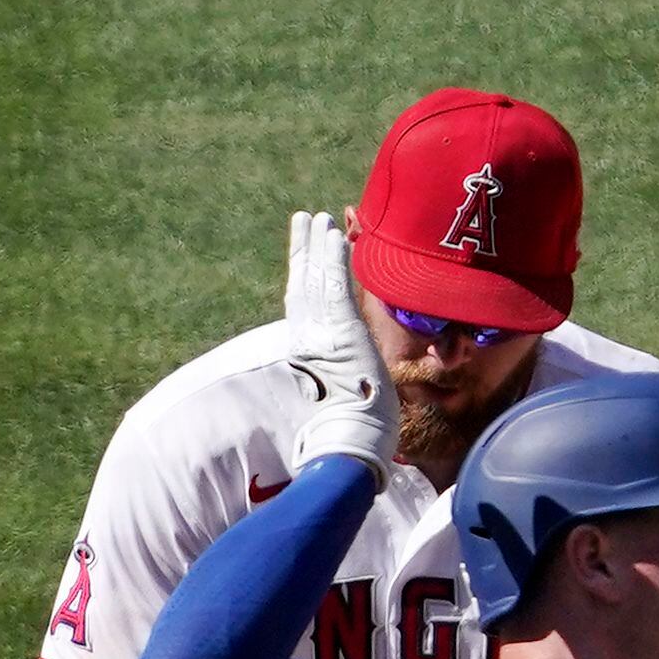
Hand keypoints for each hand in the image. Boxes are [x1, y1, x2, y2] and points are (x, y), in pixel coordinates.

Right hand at [278, 209, 395, 475]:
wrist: (352, 440)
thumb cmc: (355, 428)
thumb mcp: (348, 390)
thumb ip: (344, 370)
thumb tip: (351, 370)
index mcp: (308, 350)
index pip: (303, 302)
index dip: (302, 272)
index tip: (304, 247)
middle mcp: (309, 337)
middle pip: (303, 283)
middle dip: (303, 249)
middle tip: (303, 218)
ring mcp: (323, 333)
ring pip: (317, 280)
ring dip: (318, 246)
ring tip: (319, 218)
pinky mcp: (340, 330)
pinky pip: (335, 287)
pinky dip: (334, 261)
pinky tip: (335, 238)